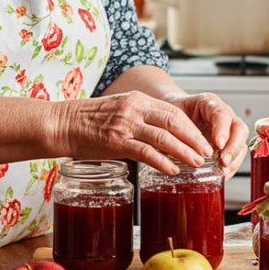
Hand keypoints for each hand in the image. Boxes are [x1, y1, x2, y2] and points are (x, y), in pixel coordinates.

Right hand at [51, 92, 212, 174]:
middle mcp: (135, 109)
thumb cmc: (88, 120)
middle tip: (207, 152)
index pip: (173, 112)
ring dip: (184, 152)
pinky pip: (145, 152)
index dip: (191, 127)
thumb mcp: (119, 110)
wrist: (62, 123)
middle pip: (175, 122)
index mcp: (138, 99)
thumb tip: (161, 137)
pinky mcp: (117, 142)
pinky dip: (162, 162)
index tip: (203, 140)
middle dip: (194, 139)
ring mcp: (126, 125)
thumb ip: (139, 119)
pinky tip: (172, 170)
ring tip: (196, 163)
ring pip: (164, 137)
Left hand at [164, 92, 248, 178]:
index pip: (222, 114)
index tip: (218, 144)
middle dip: (233, 147)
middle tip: (223, 161)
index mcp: (210, 104)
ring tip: (222, 172)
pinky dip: (230, 168)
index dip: (222, 129)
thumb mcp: (172, 114)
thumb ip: (175, 126)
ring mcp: (228, 132)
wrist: (171, 118)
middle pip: (239, 129)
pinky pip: (235, 158)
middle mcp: (224, 117)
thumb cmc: (172, 114)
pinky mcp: (227, 147)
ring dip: (233, 160)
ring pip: (240, 145)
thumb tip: (176, 146)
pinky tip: (220, 175)